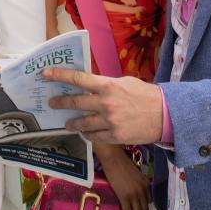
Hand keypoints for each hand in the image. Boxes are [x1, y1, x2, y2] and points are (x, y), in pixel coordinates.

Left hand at [44, 68, 162, 144]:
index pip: (78, 78)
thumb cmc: (145, 95)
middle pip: (75, 102)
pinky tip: (86, 132)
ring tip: (68, 124)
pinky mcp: (114, 136)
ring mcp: (109, 121)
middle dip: (60, 102)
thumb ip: (106, 84)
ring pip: (82, 123)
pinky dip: (88, 134)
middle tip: (52, 103)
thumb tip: (90, 84)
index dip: (59, 75)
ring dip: (72, 123)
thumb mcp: (124, 82)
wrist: (165, 114)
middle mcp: (105, 103)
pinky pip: (94, 136)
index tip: (45, 73)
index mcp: (108, 85)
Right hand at [97, 144, 149, 209]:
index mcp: (146, 183)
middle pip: (144, 207)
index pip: (148, 199)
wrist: (113, 158)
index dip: (145, 207)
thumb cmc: (121, 162)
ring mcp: (134, 194)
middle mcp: (142, 190)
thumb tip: (135, 186)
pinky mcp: (125, 197)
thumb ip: (138, 180)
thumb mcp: (135, 172)